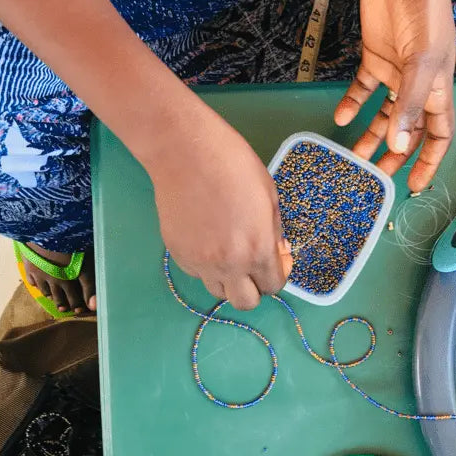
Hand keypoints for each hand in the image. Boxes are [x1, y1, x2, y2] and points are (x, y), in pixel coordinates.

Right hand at [148, 101, 291, 309]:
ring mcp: (200, 262)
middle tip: (253, 265)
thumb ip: (274, 232)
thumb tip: (276, 252)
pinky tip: (207, 238)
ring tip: (228, 252)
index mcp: (257, 250)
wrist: (184, 152)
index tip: (275, 259)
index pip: (273, 286)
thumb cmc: (234, 165)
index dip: (277, 274)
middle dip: (254, 288)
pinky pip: (197, 273)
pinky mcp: (178, 254)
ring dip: (229, 280)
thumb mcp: (269, 196)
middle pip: (245, 303)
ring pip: (218, 292)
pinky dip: (206, 265)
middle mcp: (229, 265)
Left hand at [334, 0, 455, 190]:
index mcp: (439, 86)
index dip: (429, 161)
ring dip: (371, 135)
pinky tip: (340, 118)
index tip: (416, 186)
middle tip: (376, 178)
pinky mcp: (374, 55)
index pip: (439, 134)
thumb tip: (401, 145)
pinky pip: (364, 89)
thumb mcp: (420, 59)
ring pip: (385, 114)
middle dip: (396, 155)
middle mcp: (419, 83)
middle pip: (409, 129)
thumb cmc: (423, 6)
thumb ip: (410, 103)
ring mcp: (396, 70)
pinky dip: (353, 104)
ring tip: (353, 157)